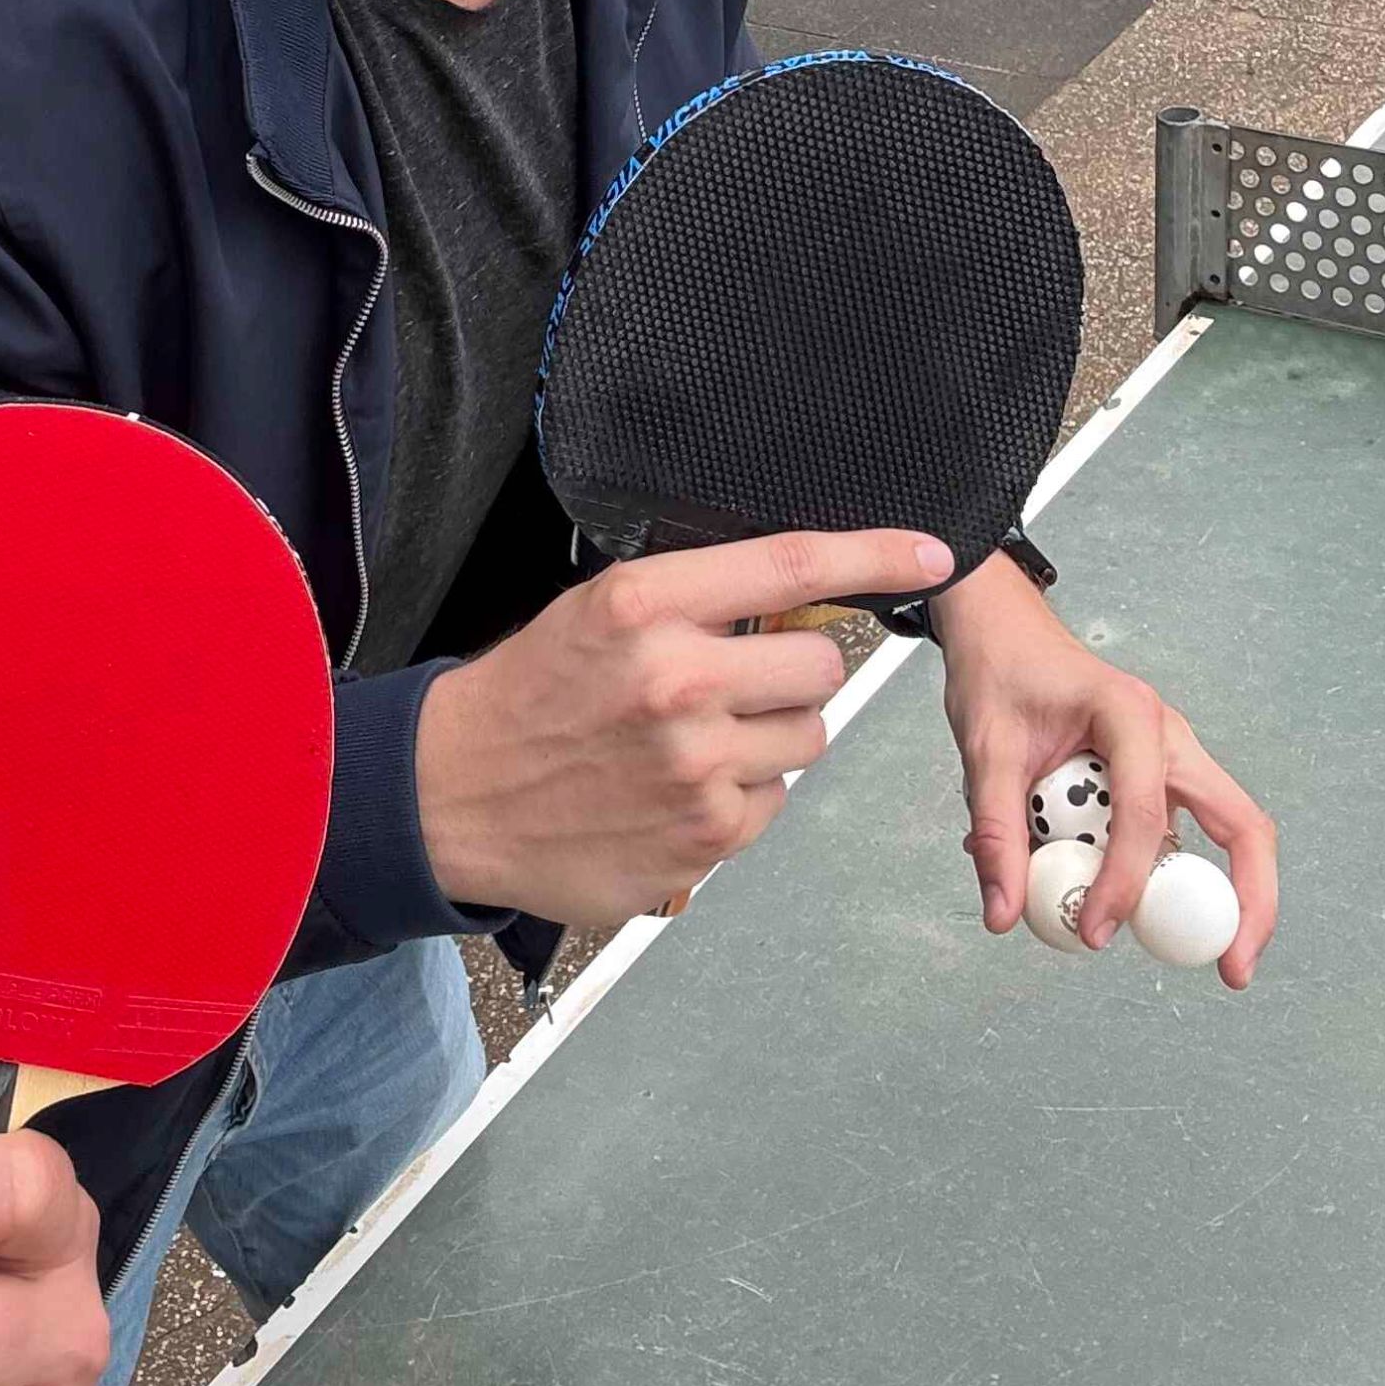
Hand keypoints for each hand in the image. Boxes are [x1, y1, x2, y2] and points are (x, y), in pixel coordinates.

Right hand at [414, 528, 954, 920]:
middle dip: (791, 672)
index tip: (930, 550)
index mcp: (642, 605)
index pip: (789, 565)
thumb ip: (690, 601)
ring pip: (808, 737)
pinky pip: (773, 801)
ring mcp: (695, 764)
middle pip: (821, 665)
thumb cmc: (529, 695)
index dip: (874, 553)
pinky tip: (678, 789)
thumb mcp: (593, 613)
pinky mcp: (704, 835)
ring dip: (770, 736)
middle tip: (734, 682)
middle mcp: (676, 680)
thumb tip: (795, 597)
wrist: (454, 792)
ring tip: (696, 740)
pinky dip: (740, 795)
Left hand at [935, 555, 1277, 984]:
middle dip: (1249, 903)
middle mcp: (1169, 735)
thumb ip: (997, 832)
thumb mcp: (984, 750)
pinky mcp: (1159, 774)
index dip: (1126, 882)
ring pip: (1221, 832)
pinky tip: (1100, 885)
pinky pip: (1172, 830)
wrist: (999, 628)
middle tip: (1231, 970)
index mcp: (1131, 715)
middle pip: (1243, 827)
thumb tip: (1004, 914)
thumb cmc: (998, 672)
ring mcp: (1172, 754)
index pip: (1146, 814)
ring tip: (1159, 939)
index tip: (1095, 931)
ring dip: (1198, 891)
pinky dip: (1151, 866)